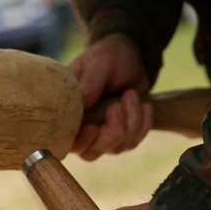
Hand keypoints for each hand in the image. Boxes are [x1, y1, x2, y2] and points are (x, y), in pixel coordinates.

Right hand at [68, 34, 152, 159]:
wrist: (129, 58)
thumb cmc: (107, 57)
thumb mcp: (99, 62)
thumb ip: (90, 81)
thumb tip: (83, 100)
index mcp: (67, 111)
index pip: (67, 141)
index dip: (80, 141)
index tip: (94, 127)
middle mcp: (81, 127)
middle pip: (92, 152)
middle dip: (112, 132)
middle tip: (118, 105)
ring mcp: (102, 134)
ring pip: (116, 148)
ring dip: (131, 122)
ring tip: (131, 95)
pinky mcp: (122, 135)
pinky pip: (133, 142)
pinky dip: (143, 124)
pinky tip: (144, 104)